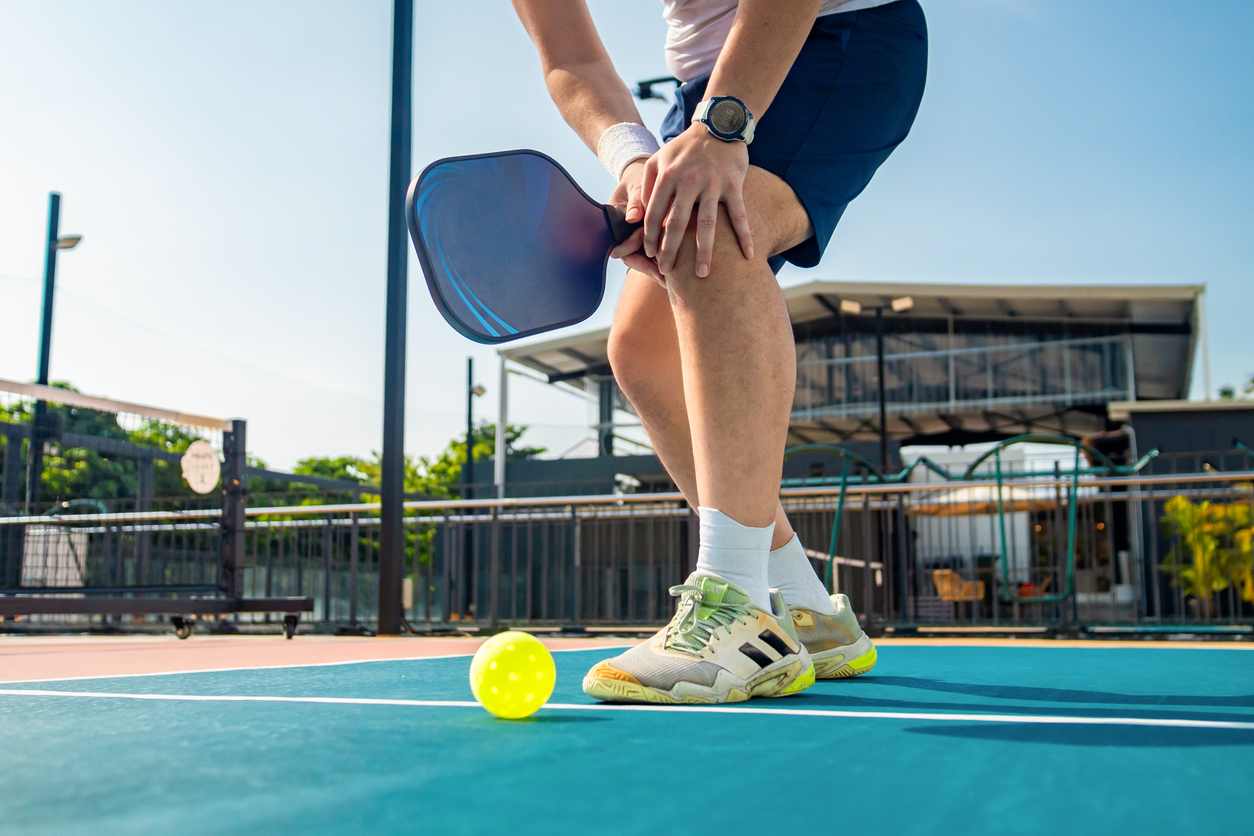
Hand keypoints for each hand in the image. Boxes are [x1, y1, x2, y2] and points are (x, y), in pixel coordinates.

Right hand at [607, 159, 664, 284]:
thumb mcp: (635, 186)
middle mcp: (625, 233)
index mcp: (616, 222)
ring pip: (646, 256)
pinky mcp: (651, 236)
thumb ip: (635, 201)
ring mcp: (637, 236)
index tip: (647, 262)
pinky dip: (665, 255)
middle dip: (648, 268)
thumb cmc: (638, 179)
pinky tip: (679, 266)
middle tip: (663, 278)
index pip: (621, 245)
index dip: (634, 256)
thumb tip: (632, 218)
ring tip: (671, 279)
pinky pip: (656, 249)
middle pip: (634, 257)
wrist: (645, 176)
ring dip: (657, 266)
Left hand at [641, 124, 753, 277]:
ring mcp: (713, 183)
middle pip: (678, 223)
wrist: (718, 126)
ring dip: (704, 251)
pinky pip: (739, 215)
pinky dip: (745, 235)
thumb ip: (646, 187)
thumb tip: (636, 218)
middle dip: (670, 250)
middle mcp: (690, 180)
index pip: (655, 212)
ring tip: (702, 274)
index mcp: (668, 175)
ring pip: (708, 224)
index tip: (650, 255)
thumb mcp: (659, 160)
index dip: (651, 236)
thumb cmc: (684, 149)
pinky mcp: (734, 184)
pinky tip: (748, 256)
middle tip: (666, 272)